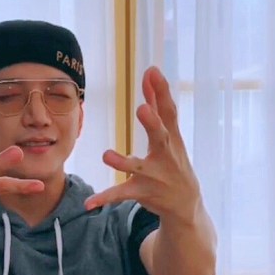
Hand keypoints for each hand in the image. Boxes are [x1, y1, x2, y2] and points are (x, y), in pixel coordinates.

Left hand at [85, 67, 200, 223]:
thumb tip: (151, 73)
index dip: (162, 92)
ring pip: (137, 168)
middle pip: (161, 138)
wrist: (186, 203)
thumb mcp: (171, 135)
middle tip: (142, 109)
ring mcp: (154, 176)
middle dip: (152, 124)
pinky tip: (88, 203)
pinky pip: (121, 194)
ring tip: (107, 156)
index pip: (169, 112)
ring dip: (122, 163)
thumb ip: (158, 105)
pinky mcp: (142, 192)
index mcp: (172, 139)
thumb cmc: (175, 162)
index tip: (152, 72)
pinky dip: (105, 198)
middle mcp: (165, 156)